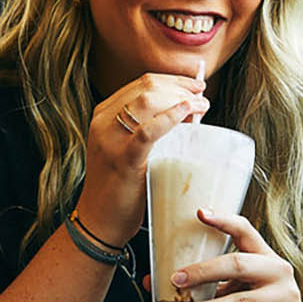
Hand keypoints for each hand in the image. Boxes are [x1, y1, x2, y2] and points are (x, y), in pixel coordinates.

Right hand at [74, 72, 209, 243]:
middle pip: (146, 87)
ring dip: (181, 98)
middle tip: (202, 97)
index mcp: (104, 114)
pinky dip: (170, 116)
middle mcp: (103, 121)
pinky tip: (187, 110)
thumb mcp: (128, 148)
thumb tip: (191, 111)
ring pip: (147, 100)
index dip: (174, 80)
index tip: (196, 87)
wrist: (100, 220)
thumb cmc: (121, 186)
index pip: (142, 83)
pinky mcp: (123, 159)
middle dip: (181, 87)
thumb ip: (150, 128)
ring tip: (201, 106)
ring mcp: (110, 139)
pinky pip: (148, 130)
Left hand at [170, 212, 302, 301]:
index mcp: (266, 257)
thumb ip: (203, 285)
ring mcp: (287, 299)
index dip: (224, 221)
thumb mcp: (233, 290)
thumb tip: (152, 281)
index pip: (246, 231)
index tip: (199, 213)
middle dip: (202, 271)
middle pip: (238, 265)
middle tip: (176, 279)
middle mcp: (280, 273)